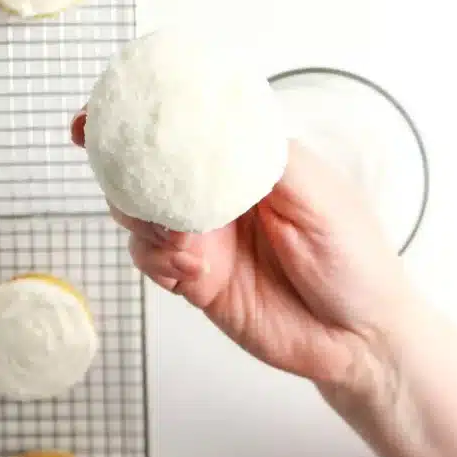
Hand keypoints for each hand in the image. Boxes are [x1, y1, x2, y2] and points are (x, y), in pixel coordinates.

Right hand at [72, 112, 410, 398]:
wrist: (358, 340)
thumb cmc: (355, 259)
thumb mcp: (319, 194)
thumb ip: (264, 159)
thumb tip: (214, 128)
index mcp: (245, 159)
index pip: (185, 125)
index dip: (137, 116)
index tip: (98, 117)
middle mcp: (217, 192)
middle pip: (146, 166)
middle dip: (122, 169)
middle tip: (123, 179)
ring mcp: (202, 234)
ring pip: (138, 212)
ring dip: (144, 220)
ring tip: (180, 239)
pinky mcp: (192, 277)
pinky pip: (148, 259)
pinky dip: (154, 261)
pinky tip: (186, 271)